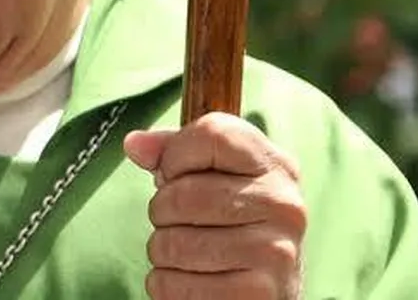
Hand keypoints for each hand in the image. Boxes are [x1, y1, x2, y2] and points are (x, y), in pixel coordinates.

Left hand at [123, 112, 306, 299]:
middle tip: (178, 222)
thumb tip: (135, 144)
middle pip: (182, 195)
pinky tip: (192, 280)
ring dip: (162, 251)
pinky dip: (167, 286)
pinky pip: (174, 286)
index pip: (211, 135)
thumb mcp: (215, 177)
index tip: (176, 175)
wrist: (269, 288)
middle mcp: (283, 205)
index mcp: (274, 165)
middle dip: (162, 210)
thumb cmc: (233, 224)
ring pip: (173, 244)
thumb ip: (174, 151)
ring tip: (186, 253)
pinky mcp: (255, 296)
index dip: (175, 155)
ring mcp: (274, 253)